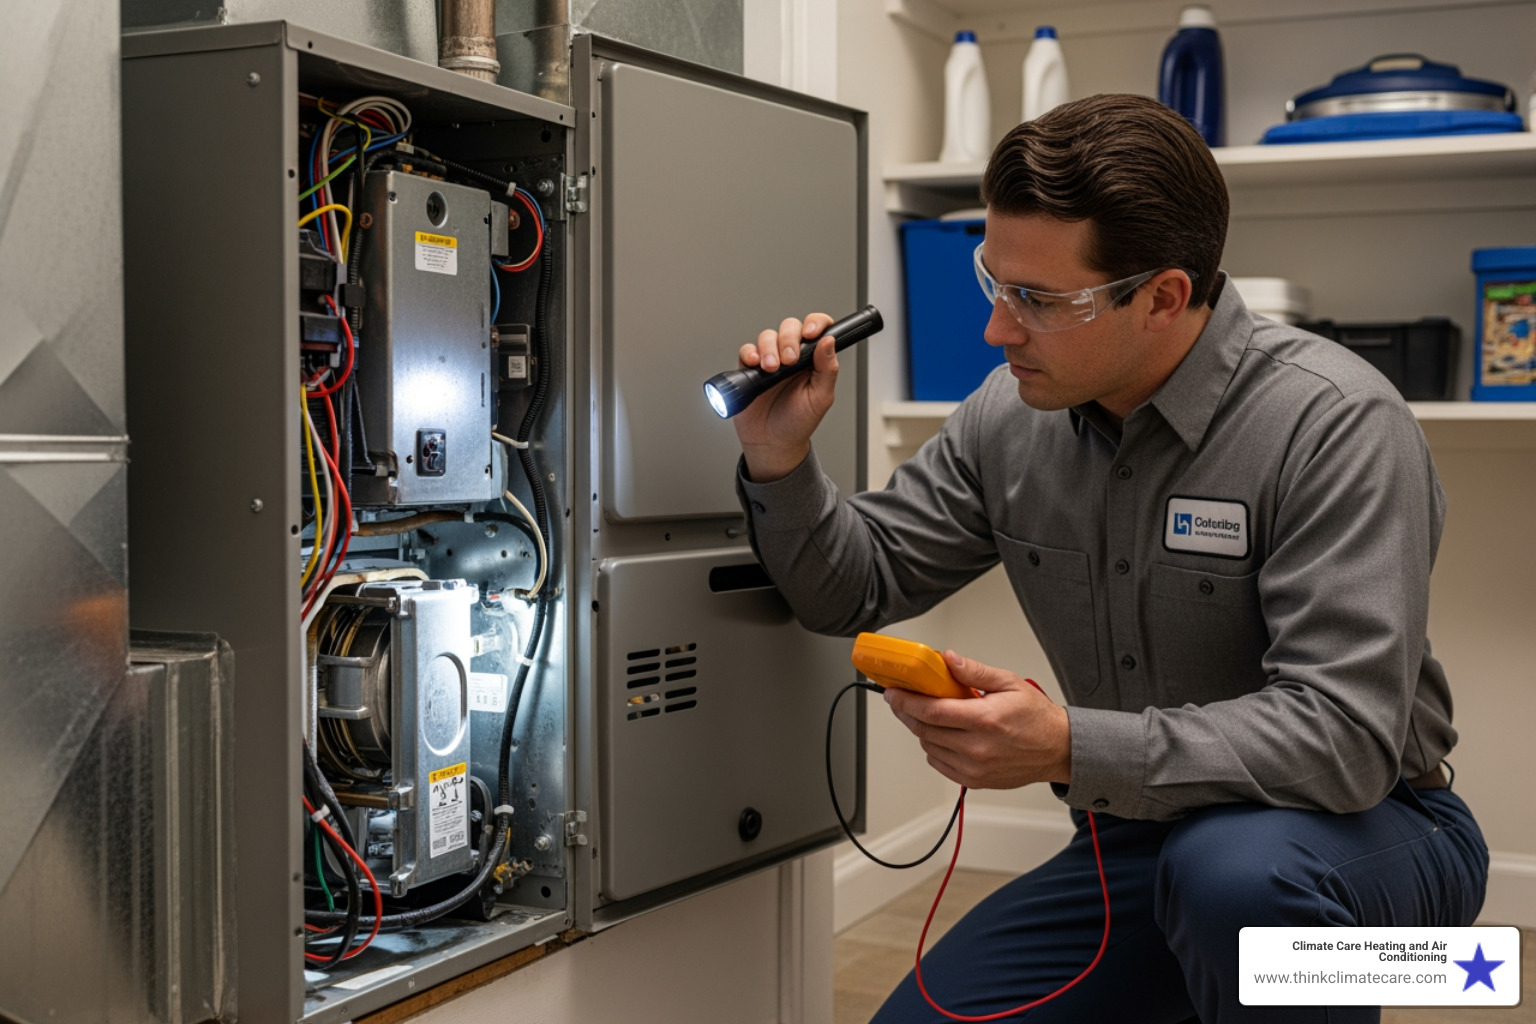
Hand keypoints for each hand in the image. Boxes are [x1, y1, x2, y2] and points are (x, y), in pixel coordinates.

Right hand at [732, 313, 839, 482]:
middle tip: (789, 360)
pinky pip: (747, 351)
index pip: (818, 329)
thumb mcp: (821, 398)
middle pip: (790, 328)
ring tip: (772, 368)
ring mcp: (770, 360)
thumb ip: (828, 369)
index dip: (816, 323)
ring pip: (768, 336)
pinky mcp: (750, 369)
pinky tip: (755, 364)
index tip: (812, 333)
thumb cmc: (799, 422)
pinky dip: (750, 353)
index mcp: (813, 360)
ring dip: (770, 348)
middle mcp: (792, 356)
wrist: (773, 443)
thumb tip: (829, 341)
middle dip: (789, 339)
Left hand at [883, 650, 1071, 788]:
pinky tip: (943, 735)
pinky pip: (939, 764)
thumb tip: (948, 659)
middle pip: (924, 729)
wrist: (1057, 750)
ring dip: (921, 729)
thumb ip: (974, 671)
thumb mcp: (1009, 683)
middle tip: (900, 700)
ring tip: (929, 714)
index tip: (893, 692)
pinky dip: (934, 748)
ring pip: (929, 747)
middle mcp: (977, 747)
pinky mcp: (975, 780)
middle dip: (906, 712)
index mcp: (984, 720)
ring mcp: (974, 767)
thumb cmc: (1037, 717)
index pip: (931, 711)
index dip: (906, 701)